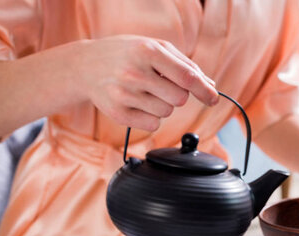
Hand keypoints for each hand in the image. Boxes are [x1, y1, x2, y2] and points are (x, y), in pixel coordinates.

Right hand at [75, 35, 218, 131]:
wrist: (84, 65)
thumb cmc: (126, 54)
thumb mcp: (153, 47)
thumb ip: (184, 64)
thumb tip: (210, 86)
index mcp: (147, 51)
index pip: (186, 76)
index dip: (204, 90)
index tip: (214, 99)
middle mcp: (134, 72)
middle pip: (179, 99)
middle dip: (177, 95)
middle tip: (160, 85)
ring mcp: (124, 94)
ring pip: (166, 112)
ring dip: (162, 105)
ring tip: (144, 91)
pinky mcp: (117, 113)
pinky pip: (153, 124)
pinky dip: (151, 117)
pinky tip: (136, 102)